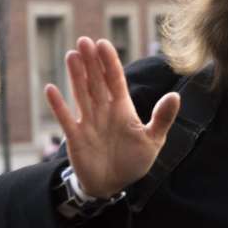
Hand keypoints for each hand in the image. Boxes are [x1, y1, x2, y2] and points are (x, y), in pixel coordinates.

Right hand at [45, 37, 179, 197]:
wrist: (113, 186)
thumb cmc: (133, 161)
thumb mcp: (153, 141)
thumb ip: (162, 118)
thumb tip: (175, 96)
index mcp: (122, 108)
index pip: (115, 79)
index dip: (109, 62)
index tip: (103, 44)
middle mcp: (103, 110)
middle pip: (96, 81)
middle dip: (91, 62)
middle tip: (84, 41)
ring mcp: (88, 122)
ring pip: (81, 94)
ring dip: (76, 76)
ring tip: (71, 55)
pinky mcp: (75, 137)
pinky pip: (66, 118)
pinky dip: (58, 105)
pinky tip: (51, 89)